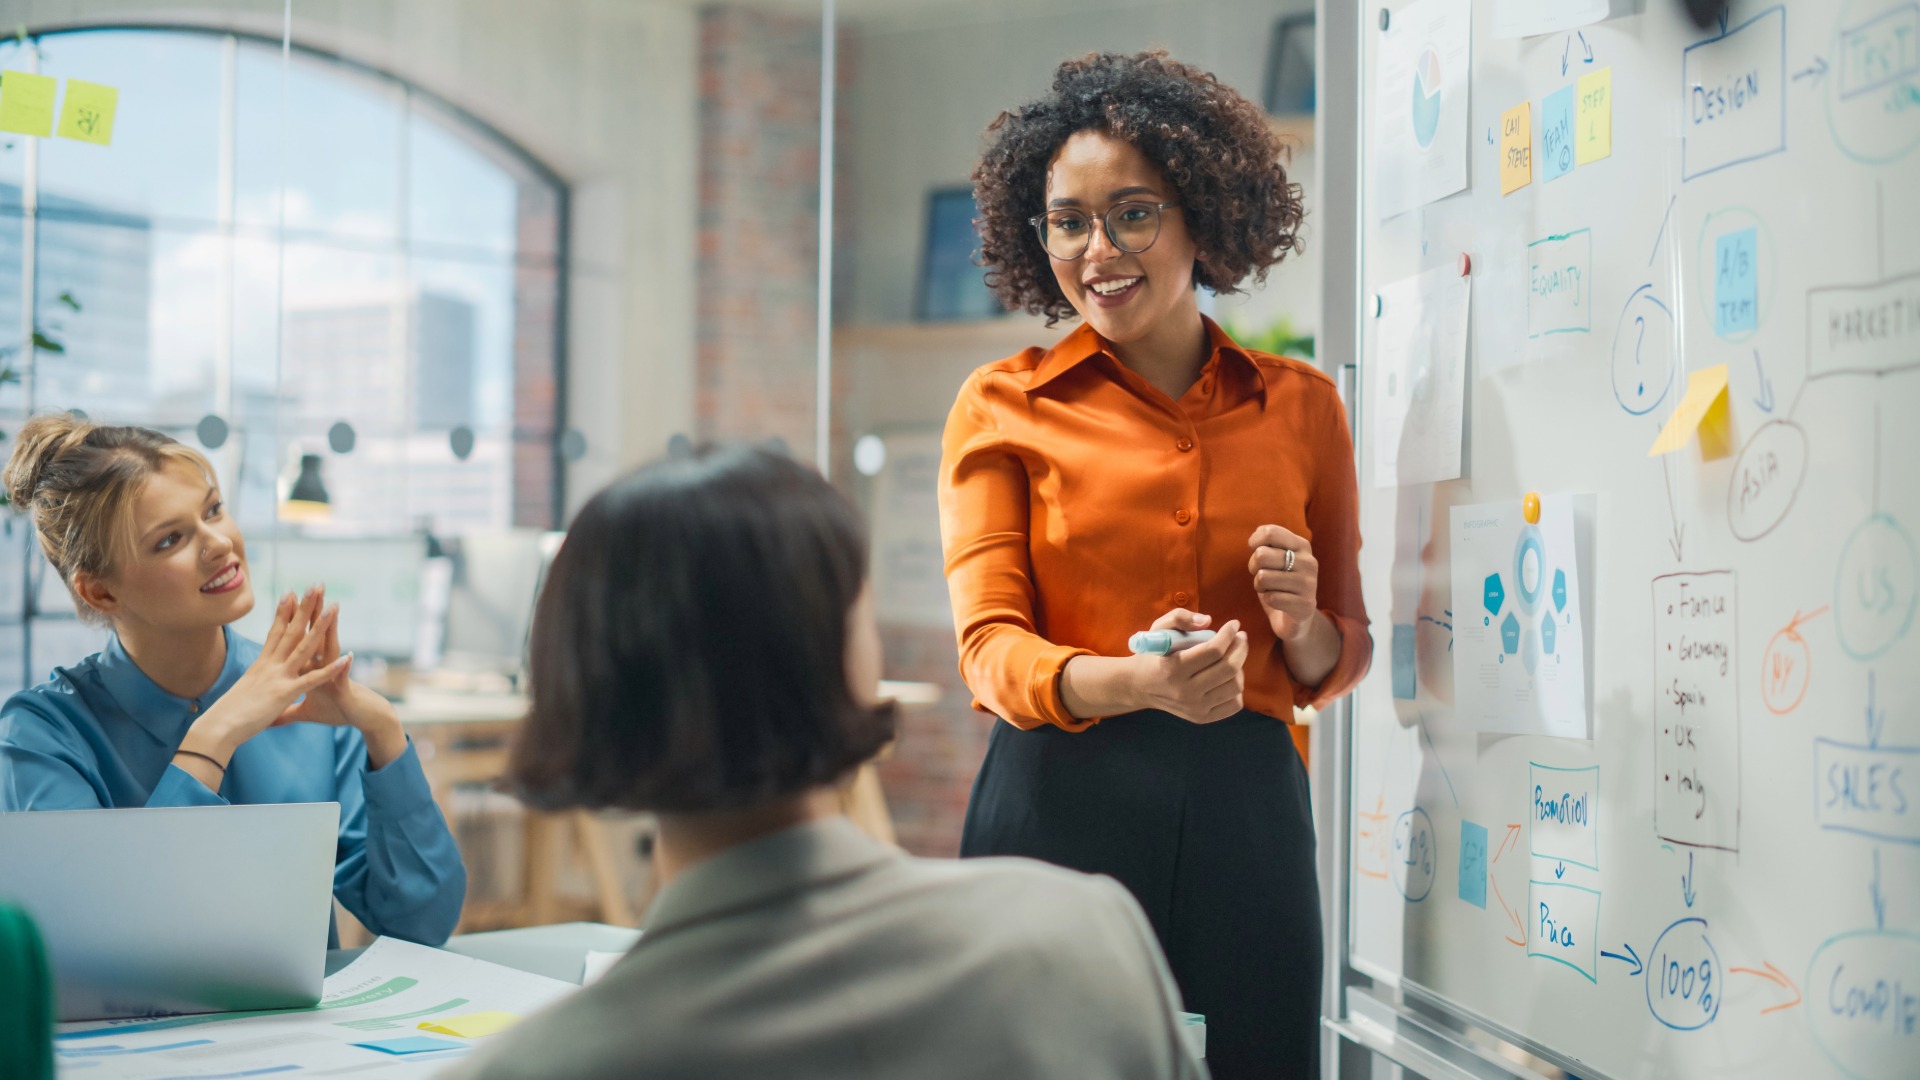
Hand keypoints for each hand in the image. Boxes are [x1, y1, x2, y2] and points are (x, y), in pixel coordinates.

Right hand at [185, 587, 349, 759]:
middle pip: (291, 630)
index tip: (291, 591)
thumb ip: (254, 685)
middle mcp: (270, 665)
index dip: (284, 611)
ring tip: (334, 607)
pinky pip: (312, 679)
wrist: (217, 728)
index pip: (275, 632)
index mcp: (261, 665)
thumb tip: (252, 683)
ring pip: (304, 647)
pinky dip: (330, 669)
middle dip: (305, 607)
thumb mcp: (244, 693)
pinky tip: (346, 658)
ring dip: (321, 626)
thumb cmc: (227, 715)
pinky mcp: (284, 693)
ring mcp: (278, 677)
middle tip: (317, 585)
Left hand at [274, 586, 406, 768]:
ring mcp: (335, 674)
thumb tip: (271, 717)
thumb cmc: (337, 711)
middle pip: (316, 634)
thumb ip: (288, 712)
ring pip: (331, 648)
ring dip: (332, 630)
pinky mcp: (344, 688)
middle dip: (313, 612)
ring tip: (333, 608)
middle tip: (313, 587)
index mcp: (311, 667)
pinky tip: (348, 656)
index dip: (293, 619)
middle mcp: (324, 665)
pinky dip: (344, 668)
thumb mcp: (307, 712)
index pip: (301, 638)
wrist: (362, 718)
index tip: (287, 597)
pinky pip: (343, 677)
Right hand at [1128, 609, 1247, 724]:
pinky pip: (1234, 704)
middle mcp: (1185, 692)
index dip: (1229, 634)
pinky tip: (1229, 677)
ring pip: (1235, 686)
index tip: (1234, 624)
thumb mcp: (1158, 629)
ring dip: (1239, 667)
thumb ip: (1179, 618)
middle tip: (1241, 637)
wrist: (1139, 686)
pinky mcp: (1202, 718)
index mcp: (1174, 668)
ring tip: (1232, 657)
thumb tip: (1208, 621)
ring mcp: (1195, 708)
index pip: (1213, 650)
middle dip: (1241, 648)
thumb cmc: (1152, 654)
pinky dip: (1237, 688)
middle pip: (1229, 668)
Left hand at [1248, 525, 1322, 645]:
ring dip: (1259, 585)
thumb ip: (1267, 544)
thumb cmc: (1280, 583)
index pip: (1270, 532)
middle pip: (1261, 555)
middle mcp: (1309, 562)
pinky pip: (1271, 598)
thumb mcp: (1275, 558)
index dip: (1255, 541)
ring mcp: (1309, 584)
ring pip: (1263, 577)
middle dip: (1253, 567)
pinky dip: (1268, 600)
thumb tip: (1255, 537)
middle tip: (1260, 575)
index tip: (1254, 550)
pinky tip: (1278, 602)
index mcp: (1302, 545)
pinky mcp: (1305, 605)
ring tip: (1270, 589)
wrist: (1296, 618)